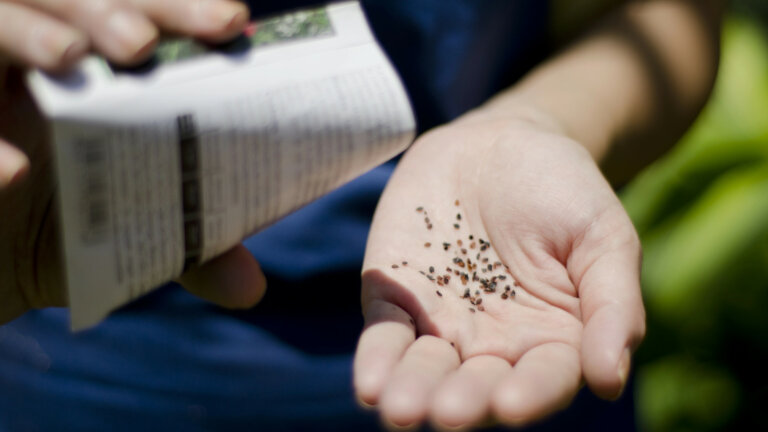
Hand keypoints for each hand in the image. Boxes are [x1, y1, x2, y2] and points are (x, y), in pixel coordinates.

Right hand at [0, 0, 264, 323]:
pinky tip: (11, 174)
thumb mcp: (131, 240)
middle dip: (106, 12)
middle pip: (67, 5)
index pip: (141, 21)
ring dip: (30, 32)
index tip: (231, 24)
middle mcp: (40, 66)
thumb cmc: (64, 231)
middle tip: (144, 42)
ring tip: (71, 56)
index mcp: (100, 79)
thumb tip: (251, 287)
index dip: (180, 13)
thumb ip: (189, 251)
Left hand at [353, 109, 645, 427]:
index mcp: (553, 338)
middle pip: (478, 385)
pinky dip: (376, 358)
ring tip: (400, 409)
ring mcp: (442, 323)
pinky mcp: (397, 298)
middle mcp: (495, 344)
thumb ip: (613, 305)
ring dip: (413, 391)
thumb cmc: (563, 191)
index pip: (544, 378)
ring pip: (425, 368)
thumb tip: (608, 381)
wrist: (500, 143)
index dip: (530, 394)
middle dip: (463, 401)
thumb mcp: (604, 237)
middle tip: (449, 412)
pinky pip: (385, 332)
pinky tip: (370, 384)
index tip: (511, 403)